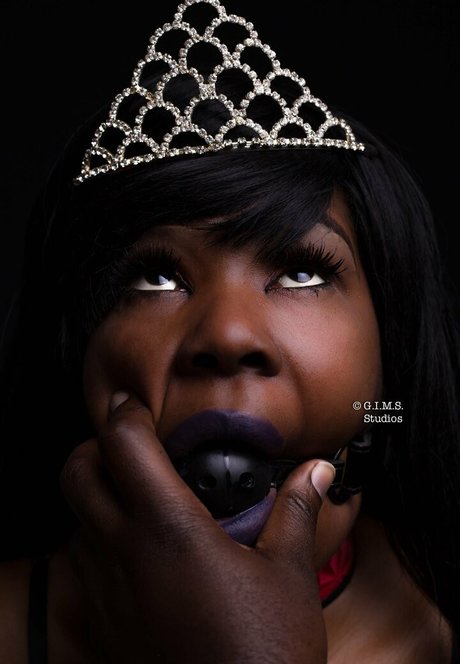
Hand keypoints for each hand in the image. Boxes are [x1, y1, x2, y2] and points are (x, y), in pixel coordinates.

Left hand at [60, 394, 334, 663]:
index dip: (125, 412)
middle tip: (127, 446)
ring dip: (96, 494)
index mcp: (170, 528)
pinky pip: (84, 562)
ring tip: (136, 494)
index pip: (124, 445)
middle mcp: (126, 552)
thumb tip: (316, 471)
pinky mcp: (106, 620)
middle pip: (77, 474)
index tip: (134, 403)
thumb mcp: (289, 573)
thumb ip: (297, 511)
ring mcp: (109, 588)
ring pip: (75, 518)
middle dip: (94, 448)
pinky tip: (139, 549)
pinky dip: (99, 538)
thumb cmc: (263, 653)